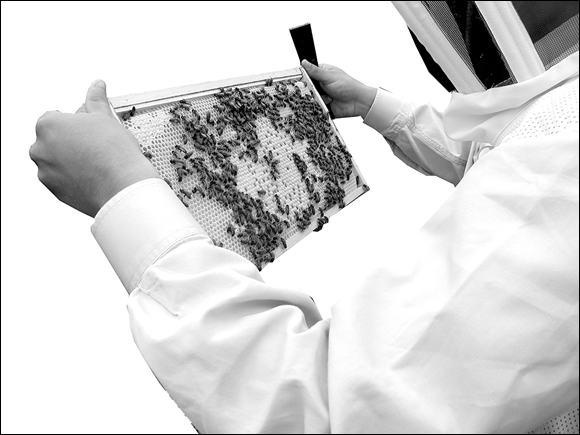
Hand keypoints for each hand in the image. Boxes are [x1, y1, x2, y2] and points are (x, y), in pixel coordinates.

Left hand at [30, 80, 159, 217]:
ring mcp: (45, 171)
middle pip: (54, 140)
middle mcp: (40, 147)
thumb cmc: (115, 154)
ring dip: (71, 160)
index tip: (91, 131)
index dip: (77, 124)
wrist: (123, 188)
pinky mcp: (54, 190)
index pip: (57, 118)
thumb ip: (96, 100)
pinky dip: (73, 178)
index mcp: (48, 125)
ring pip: (57, 161)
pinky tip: (93, 176)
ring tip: (97, 163)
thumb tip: (97, 86)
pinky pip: (62, 180)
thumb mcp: (106, 119)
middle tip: (96, 147)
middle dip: (72, 142)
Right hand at [301, 60, 376, 118]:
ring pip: (311, 97)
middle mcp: (322, 83)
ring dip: (318, 98)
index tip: (306, 80)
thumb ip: (315, 71)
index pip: (308, 73)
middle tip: (320, 89)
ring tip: (328, 96)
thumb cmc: (348, 86)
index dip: (305, 77)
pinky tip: (328, 102)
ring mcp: (322, 94)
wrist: (357, 102)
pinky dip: (320, 105)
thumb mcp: (329, 76)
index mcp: (323, 72)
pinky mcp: (324, 105)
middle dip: (312, 89)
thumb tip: (304, 62)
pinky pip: (316, 106)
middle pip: (308, 87)